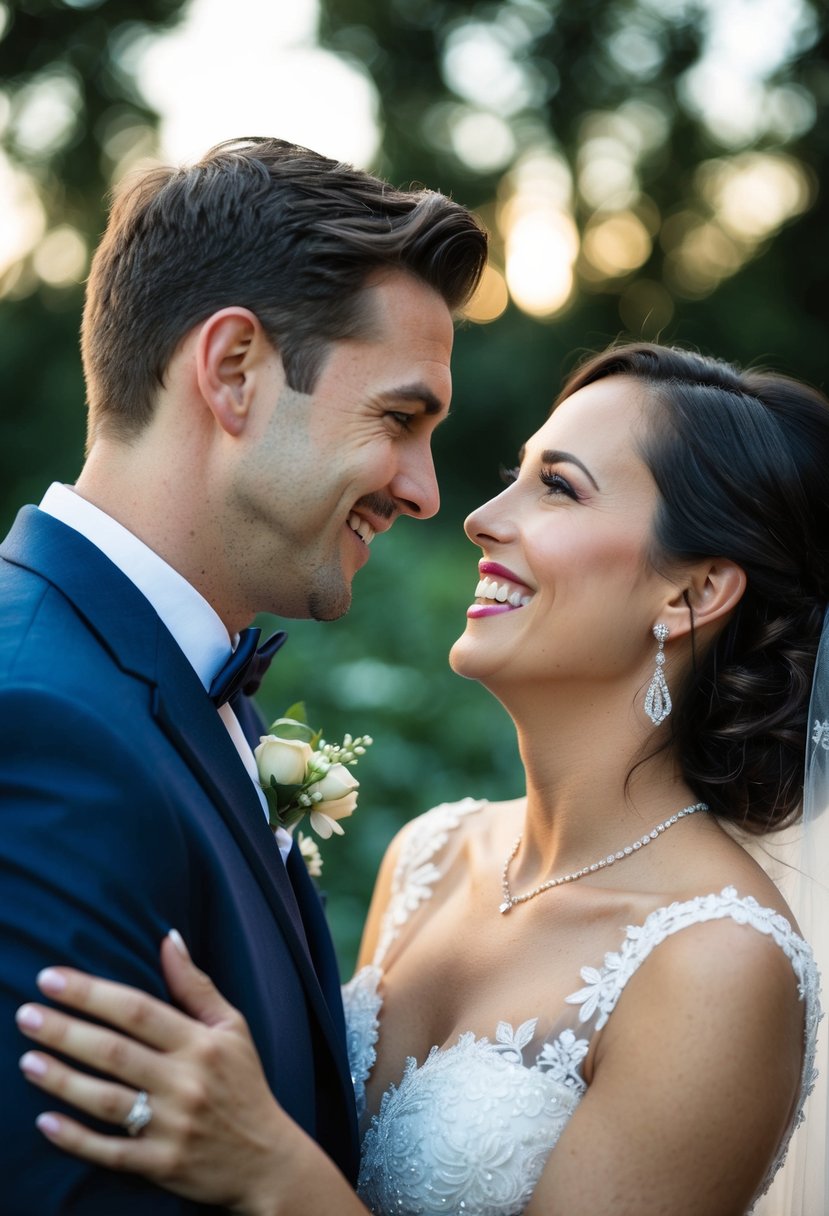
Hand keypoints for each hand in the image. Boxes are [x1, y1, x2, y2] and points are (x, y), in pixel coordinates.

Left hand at [15, 932, 293, 1215]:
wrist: (266, 1160)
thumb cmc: (243, 1083)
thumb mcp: (232, 1027)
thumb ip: (196, 984)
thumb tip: (168, 937)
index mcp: (202, 1043)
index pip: (138, 1010)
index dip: (92, 993)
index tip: (51, 978)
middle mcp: (186, 1082)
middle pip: (115, 1052)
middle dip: (65, 1031)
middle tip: (26, 1015)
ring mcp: (172, 1127)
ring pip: (107, 1100)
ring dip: (62, 1080)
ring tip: (27, 1060)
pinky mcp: (161, 1165)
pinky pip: (110, 1152)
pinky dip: (76, 1138)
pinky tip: (45, 1122)